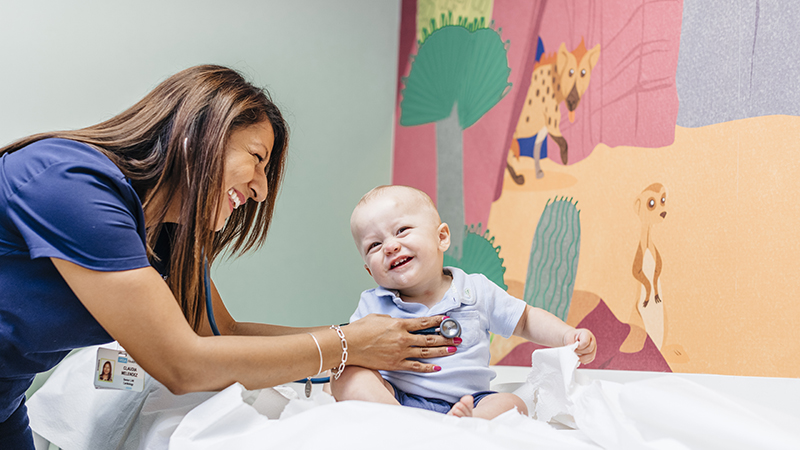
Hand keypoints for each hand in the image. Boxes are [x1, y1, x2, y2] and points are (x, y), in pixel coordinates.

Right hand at [344, 314, 459, 372]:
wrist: (348, 345)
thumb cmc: (360, 330)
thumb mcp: (378, 318)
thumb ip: (393, 320)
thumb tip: (399, 323)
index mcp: (399, 324)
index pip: (424, 322)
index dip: (437, 321)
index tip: (447, 320)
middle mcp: (402, 338)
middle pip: (429, 338)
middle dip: (445, 338)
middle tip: (457, 338)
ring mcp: (400, 353)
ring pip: (426, 352)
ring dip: (441, 351)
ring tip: (453, 350)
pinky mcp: (395, 364)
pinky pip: (415, 367)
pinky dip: (427, 367)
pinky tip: (437, 367)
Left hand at [564, 328, 596, 364]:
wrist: (573, 338)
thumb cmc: (571, 336)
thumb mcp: (568, 336)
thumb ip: (569, 341)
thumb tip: (570, 348)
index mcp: (587, 334)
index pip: (585, 342)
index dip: (579, 346)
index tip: (574, 347)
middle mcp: (592, 340)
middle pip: (589, 350)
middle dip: (580, 352)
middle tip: (574, 351)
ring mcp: (594, 347)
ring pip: (591, 356)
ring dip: (582, 358)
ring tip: (576, 356)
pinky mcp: (593, 352)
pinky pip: (591, 359)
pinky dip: (584, 360)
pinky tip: (579, 358)